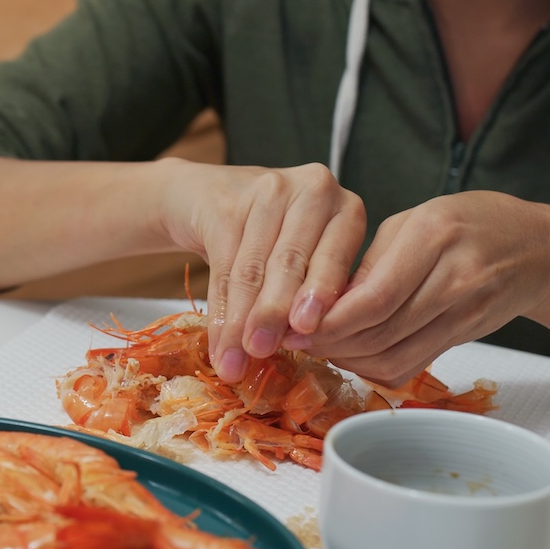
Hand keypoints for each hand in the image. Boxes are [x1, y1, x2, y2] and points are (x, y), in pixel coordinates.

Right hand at [161, 161, 366, 381]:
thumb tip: (308, 355)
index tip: (305, 335)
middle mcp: (313, 190)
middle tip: (262, 351)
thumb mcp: (300, 262)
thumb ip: (311, 296)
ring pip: (255, 268)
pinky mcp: (226, 202)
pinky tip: (216, 341)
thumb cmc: (266, 237)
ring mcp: (268, 189)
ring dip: (242, 319)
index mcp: (346, 210)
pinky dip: (219, 310)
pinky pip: (223, 264)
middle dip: (275, 313)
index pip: (333, 262)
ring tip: (234, 359)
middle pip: (292, 262)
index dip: (318, 300)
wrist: (204, 198)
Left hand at [282, 191, 549, 385]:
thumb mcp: (409, 223)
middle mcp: (454, 278)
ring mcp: (464, 312)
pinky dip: (372, 367)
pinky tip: (351, 353)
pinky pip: (409, 365)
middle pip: (379, 332)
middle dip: (329, 343)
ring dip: (347, 359)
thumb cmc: (463, 224)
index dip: (328, 321)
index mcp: (432, 237)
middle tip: (295, 340)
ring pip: (392, 357)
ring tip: (317, 347)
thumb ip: (365, 264)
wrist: (534, 248)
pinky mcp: (464, 337)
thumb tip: (316, 305)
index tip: (294, 325)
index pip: (373, 298)